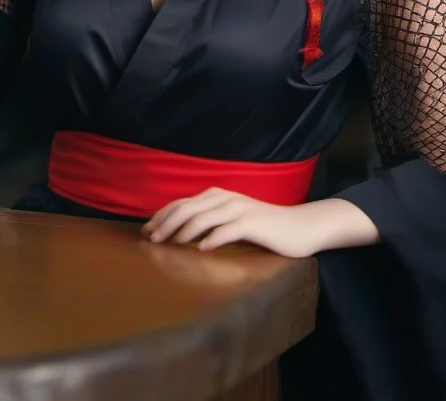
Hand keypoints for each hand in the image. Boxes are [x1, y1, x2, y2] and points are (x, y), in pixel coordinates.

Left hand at [140, 188, 325, 256]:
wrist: (298, 226)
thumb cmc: (262, 226)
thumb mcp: (232, 218)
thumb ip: (210, 219)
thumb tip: (179, 231)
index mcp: (217, 195)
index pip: (182, 203)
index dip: (161, 216)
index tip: (146, 231)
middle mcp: (225, 198)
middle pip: (187, 208)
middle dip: (166, 223)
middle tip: (152, 240)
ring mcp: (239, 209)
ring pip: (204, 217)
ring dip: (184, 231)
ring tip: (170, 244)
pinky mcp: (253, 224)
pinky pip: (228, 230)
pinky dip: (213, 238)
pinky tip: (202, 249)